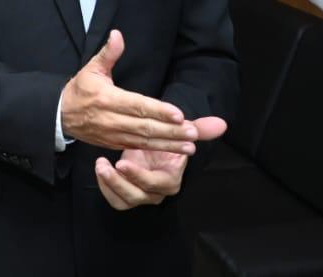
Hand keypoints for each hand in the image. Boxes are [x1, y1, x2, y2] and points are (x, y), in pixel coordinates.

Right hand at [60, 30, 200, 151]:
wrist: (61, 115)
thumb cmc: (80, 89)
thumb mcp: (91, 68)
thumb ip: (108, 53)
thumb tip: (117, 34)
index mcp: (107, 99)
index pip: (137, 106)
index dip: (159, 111)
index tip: (179, 114)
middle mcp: (112, 120)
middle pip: (146, 127)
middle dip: (172, 131)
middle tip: (195, 132)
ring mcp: (114, 135)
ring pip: (146, 141)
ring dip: (170, 143)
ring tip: (192, 145)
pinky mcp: (116, 144)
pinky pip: (140, 148)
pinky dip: (159, 150)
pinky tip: (177, 150)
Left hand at [95, 116, 226, 209]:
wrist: (153, 147)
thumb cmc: (166, 141)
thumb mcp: (178, 132)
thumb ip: (198, 129)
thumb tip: (222, 123)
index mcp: (171, 179)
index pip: (156, 183)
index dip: (140, 175)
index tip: (123, 161)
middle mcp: (156, 192)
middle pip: (138, 195)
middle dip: (120, 182)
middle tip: (106, 165)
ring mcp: (141, 196)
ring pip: (124, 200)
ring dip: (111, 185)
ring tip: (100, 165)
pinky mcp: (126, 196)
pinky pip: (115, 199)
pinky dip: (106, 187)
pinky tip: (100, 169)